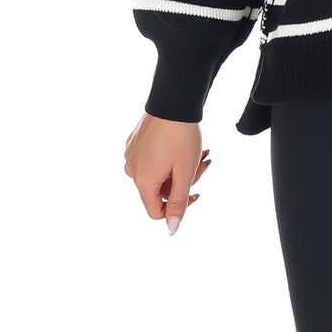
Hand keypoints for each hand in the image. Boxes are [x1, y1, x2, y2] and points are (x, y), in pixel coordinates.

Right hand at [124, 114, 210, 234]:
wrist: (173, 103)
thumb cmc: (181, 136)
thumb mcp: (185, 173)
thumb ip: (178, 203)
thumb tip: (171, 228)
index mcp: (143, 181)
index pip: (155, 212)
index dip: (177, 208)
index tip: (193, 192)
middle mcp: (132, 170)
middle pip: (159, 191)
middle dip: (181, 182)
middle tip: (200, 165)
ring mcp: (131, 155)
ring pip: (158, 175)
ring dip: (177, 170)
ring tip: (194, 153)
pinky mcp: (134, 144)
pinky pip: (152, 160)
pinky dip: (167, 158)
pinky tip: (180, 146)